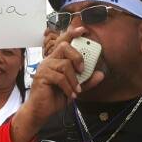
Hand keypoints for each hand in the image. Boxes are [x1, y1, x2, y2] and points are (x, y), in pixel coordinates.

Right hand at [11, 27, 103, 141]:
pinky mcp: (42, 76)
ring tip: (76, 90)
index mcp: (56, 60)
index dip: (72, 33)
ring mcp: (44, 67)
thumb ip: (87, 81)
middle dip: (77, 56)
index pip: (63, 41)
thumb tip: (100, 74)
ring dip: (74, 80)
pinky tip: (70, 94)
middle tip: (82, 70)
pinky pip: (60, 77)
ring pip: (64, 65)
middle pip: (64, 46)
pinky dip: (68, 87)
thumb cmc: (55, 97)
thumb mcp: (75, 88)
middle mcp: (49, 60)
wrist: (41, 111)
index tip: (83, 30)